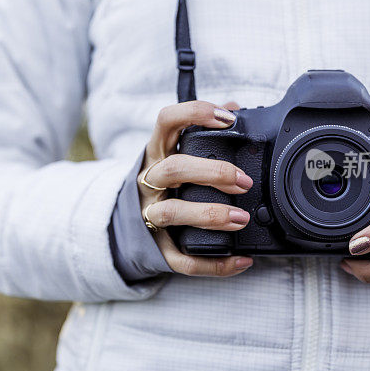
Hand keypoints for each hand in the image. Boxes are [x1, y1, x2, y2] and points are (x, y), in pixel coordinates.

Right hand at [138, 100, 254, 276]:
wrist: (127, 222)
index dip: (194, 114)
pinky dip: (213, 264)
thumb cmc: (164, 180)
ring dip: (209, 214)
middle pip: (173, 169)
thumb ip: (202, 129)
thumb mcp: (174, 150)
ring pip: (172, 213)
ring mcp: (150, 214)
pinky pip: (182, 259)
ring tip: (241, 219)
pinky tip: (241, 260)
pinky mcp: (157, 246)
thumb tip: (233, 106)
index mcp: (157, 152)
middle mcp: (150, 181)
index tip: (226, 119)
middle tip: (242, 182)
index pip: (166, 121)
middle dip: (212, 172)